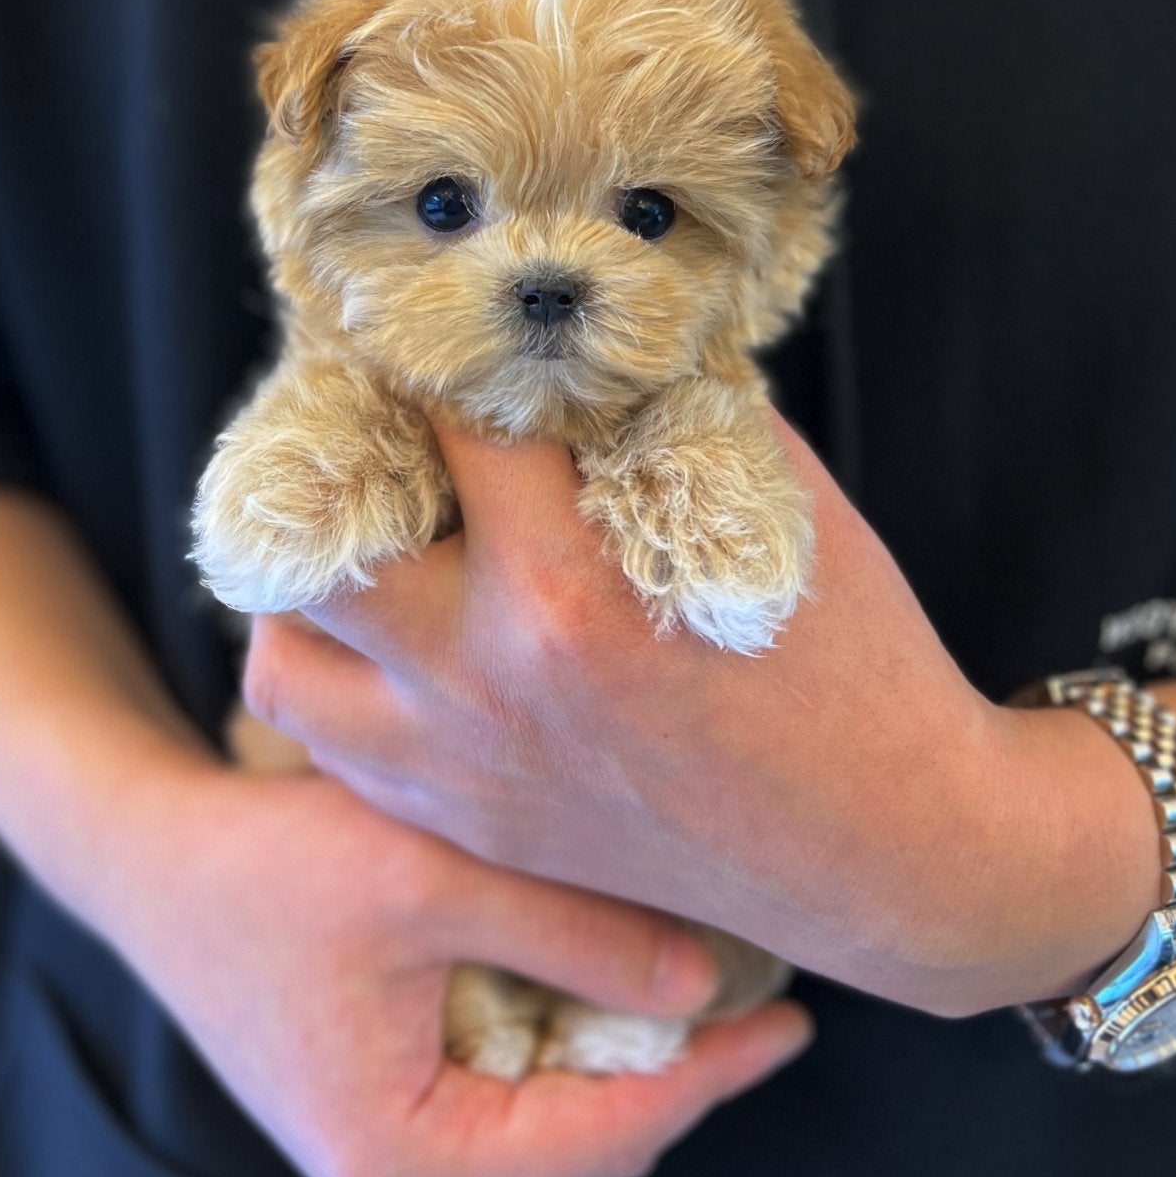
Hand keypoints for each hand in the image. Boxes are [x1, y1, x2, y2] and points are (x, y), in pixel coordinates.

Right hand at [96, 765, 812, 1176]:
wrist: (149, 859)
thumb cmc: (268, 864)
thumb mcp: (431, 878)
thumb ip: (573, 933)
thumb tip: (713, 986)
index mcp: (406, 1156)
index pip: (602, 1135)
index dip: (708, 1078)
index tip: (796, 1021)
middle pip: (586, 1139)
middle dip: (677, 1065)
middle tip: (766, 985)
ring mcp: (392, 1144)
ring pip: (556, 1111)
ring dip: (627, 1042)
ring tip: (713, 969)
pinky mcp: (388, 1095)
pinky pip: (512, 1078)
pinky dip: (569, 1024)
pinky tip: (617, 960)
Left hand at [244, 416, 1161, 1018]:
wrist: (891, 852)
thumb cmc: (856, 663)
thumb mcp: (770, 504)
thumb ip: (664, 414)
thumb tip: (591, 346)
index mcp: (562, 589)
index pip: (446, 425)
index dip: (440, 354)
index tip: (436, 324)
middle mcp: (482, 683)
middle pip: (313, 543)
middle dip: (337, 466)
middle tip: (371, 428)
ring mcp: (460, 769)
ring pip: (284, 662)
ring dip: (307, 590)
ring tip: (357, 540)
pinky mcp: (468, 824)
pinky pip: (333, 747)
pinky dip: (342, 678)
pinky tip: (395, 638)